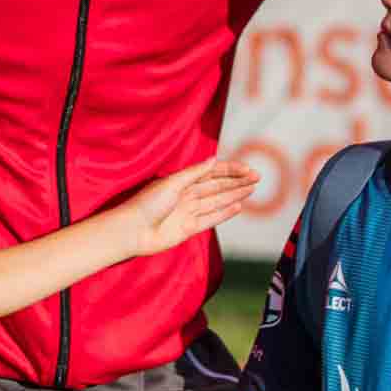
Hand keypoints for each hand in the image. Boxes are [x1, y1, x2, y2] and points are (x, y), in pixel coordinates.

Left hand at [120, 158, 259, 257]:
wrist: (132, 231)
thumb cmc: (147, 204)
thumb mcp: (172, 183)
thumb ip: (194, 173)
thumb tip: (214, 159)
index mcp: (181, 181)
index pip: (211, 172)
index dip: (230, 170)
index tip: (247, 169)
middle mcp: (187, 195)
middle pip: (217, 186)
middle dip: (237, 181)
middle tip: (257, 177)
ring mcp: (188, 212)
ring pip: (217, 201)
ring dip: (235, 194)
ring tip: (252, 188)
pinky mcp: (189, 228)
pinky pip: (211, 219)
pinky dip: (225, 213)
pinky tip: (238, 206)